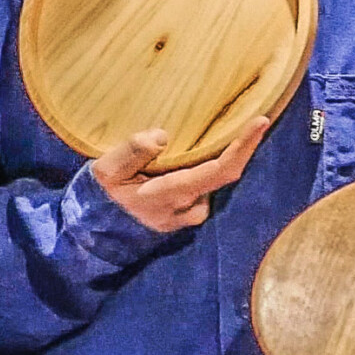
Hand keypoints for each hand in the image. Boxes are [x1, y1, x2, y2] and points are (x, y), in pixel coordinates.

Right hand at [93, 117, 272, 233]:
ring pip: (210, 183)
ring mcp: (187, 216)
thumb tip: (162, 135)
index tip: (260, 122)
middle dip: (236, 148)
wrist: (94, 234)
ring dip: (210, 161)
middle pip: (222, 174)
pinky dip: (199, 173)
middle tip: (245, 120)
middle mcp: (188, 208)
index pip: (218, 171)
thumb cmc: (101, 197)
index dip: (243, 147)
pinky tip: (183, 163)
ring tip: (200, 140)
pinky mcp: (184, 218)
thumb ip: (132, 152)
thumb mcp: (106, 171)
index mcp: (171, 194)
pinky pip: (201, 190)